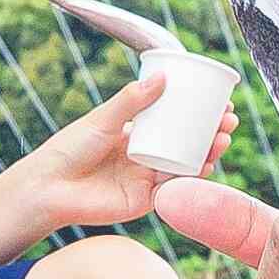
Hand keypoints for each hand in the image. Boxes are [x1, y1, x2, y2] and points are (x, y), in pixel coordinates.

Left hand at [3, 69, 242, 236]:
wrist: (49, 189)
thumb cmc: (68, 149)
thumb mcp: (102, 119)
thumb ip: (130, 101)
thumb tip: (162, 77)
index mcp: (136, 132)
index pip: (175, 119)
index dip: (199, 112)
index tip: (220, 101)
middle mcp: (146, 154)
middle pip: (187, 142)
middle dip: (212, 131)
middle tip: (229, 120)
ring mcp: (147, 177)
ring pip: (186, 165)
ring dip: (209, 153)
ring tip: (222, 139)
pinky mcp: (146, 200)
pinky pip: (175, 189)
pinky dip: (194, 179)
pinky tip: (208, 166)